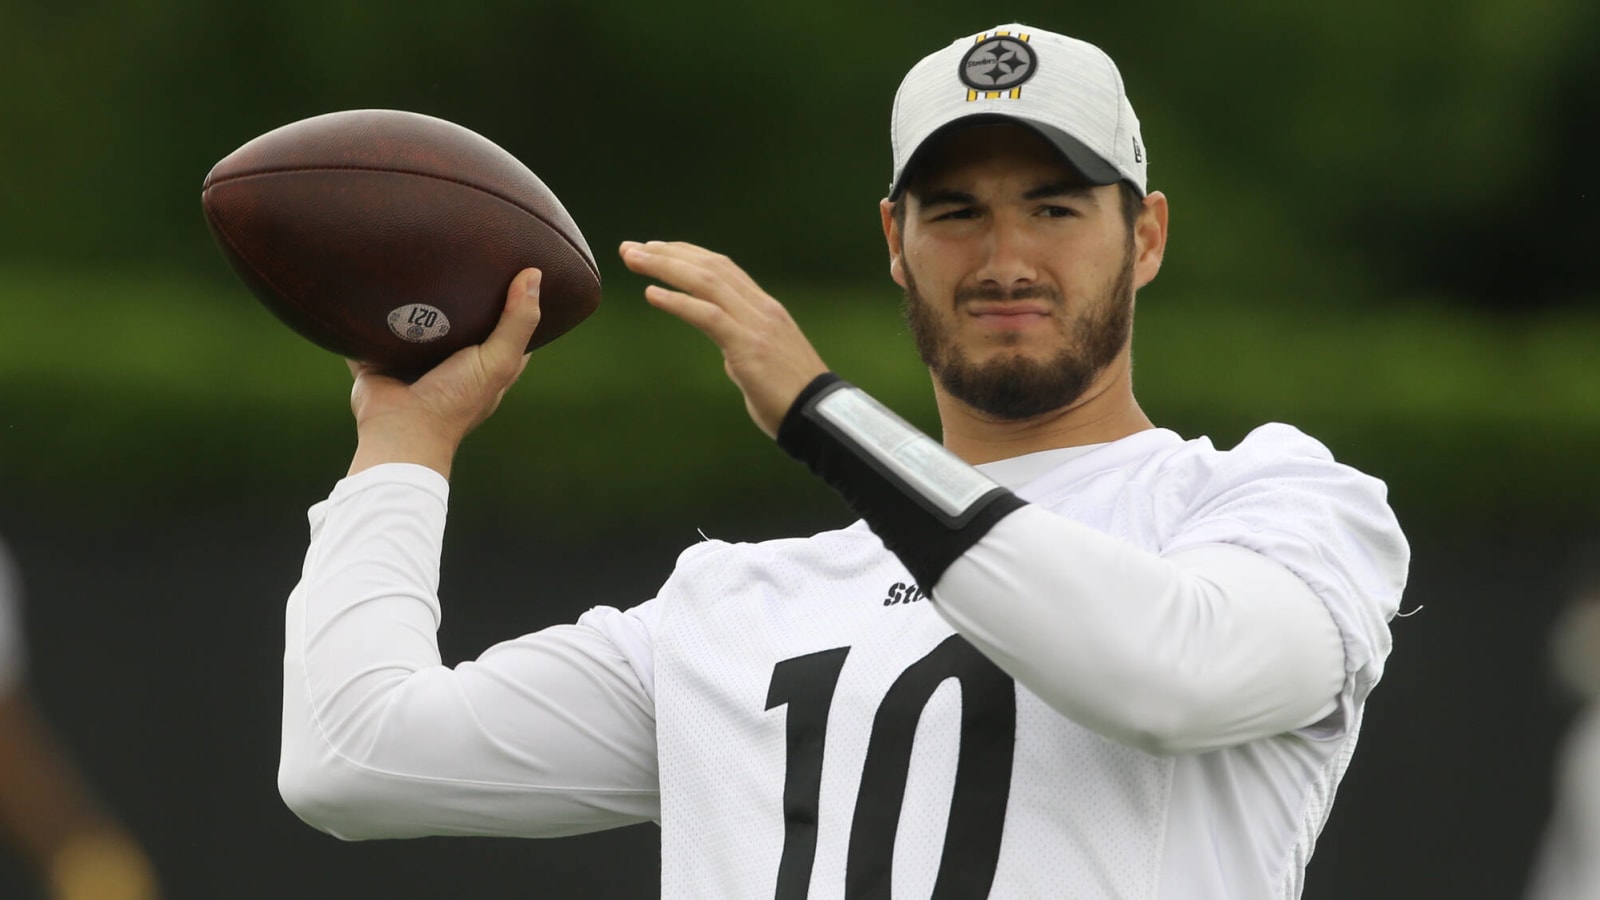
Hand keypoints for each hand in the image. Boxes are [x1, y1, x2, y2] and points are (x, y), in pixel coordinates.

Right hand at [346, 268, 543, 477]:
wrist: (400, 429)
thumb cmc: (456, 400)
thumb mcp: (498, 361)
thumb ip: (518, 322)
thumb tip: (534, 274)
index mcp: (485, 366)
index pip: (508, 328)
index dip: (513, 302)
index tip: (514, 267)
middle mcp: (452, 362)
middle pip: (461, 321)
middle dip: (460, 293)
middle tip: (459, 251)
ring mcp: (414, 361)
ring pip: (416, 322)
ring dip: (414, 299)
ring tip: (416, 256)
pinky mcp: (380, 358)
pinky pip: (374, 331)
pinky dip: (370, 311)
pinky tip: (370, 280)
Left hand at [619, 241, 827, 437]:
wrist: (821, 417)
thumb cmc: (793, 397)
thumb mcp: (766, 363)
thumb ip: (746, 350)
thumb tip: (729, 355)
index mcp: (766, 309)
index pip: (723, 268)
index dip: (687, 254)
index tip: (655, 248)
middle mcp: (761, 308)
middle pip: (709, 266)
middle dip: (667, 253)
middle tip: (631, 247)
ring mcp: (756, 325)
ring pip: (706, 282)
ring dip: (665, 267)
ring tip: (633, 259)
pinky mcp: (748, 347)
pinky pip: (708, 316)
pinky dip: (677, 301)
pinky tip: (651, 294)